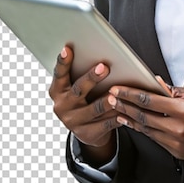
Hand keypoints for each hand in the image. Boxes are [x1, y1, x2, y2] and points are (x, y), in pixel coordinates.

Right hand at [48, 46, 121, 160]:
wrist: (85, 129)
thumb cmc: (84, 98)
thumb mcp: (76, 87)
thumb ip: (81, 73)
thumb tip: (102, 52)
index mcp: (58, 90)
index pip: (59, 74)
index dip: (63, 62)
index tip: (67, 48)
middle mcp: (63, 106)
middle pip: (78, 90)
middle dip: (91, 78)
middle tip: (103, 67)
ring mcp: (74, 121)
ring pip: (95, 109)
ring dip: (107, 100)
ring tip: (116, 93)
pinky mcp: (88, 134)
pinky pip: (106, 123)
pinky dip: (117, 115)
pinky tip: (126, 109)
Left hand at [108, 84, 183, 162]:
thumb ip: (175, 90)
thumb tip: (157, 83)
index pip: (148, 100)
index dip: (130, 94)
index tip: (118, 89)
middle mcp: (178, 127)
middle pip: (143, 116)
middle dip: (124, 107)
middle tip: (110, 99)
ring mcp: (178, 142)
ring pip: (148, 130)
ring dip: (131, 120)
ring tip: (118, 112)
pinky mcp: (179, 153)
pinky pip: (157, 140)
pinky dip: (146, 131)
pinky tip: (137, 125)